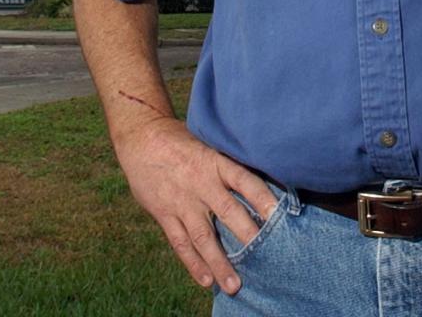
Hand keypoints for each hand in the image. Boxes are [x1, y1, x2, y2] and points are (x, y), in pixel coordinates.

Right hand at [115, 117, 276, 294]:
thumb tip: (258, 179)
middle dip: (247, 235)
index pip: (245, 180)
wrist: (142, 137)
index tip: (279, 214)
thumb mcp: (208, 144)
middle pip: (228, 212)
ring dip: (219, 262)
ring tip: (234, 284)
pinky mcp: (165, 214)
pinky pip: (180, 243)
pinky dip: (193, 263)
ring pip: (204, 236)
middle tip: (265, 256)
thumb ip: (227, 164)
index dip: (262, 197)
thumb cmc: (182, 140)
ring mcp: (182, 201)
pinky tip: (205, 280)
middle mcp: (201, 183)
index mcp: (216, 162)